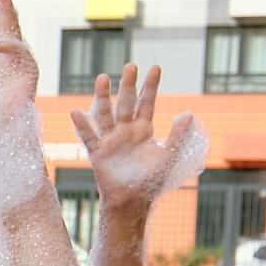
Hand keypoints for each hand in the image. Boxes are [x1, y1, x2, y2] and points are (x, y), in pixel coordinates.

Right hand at [70, 63, 198, 215]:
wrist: (133, 200)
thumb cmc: (152, 180)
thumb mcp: (170, 155)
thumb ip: (178, 135)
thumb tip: (190, 113)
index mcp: (144, 130)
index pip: (147, 102)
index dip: (151, 86)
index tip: (154, 67)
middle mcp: (126, 131)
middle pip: (126, 103)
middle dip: (128, 84)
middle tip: (131, 65)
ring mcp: (111, 140)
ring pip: (106, 114)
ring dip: (103, 97)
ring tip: (103, 78)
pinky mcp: (98, 153)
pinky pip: (88, 137)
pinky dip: (82, 125)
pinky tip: (76, 112)